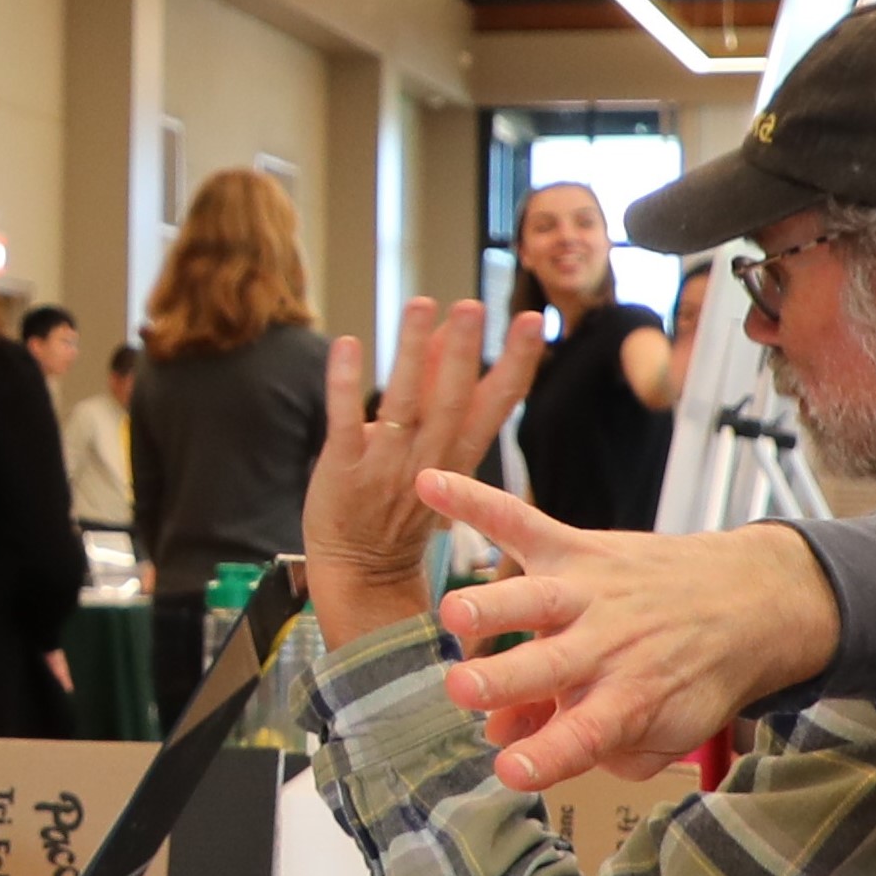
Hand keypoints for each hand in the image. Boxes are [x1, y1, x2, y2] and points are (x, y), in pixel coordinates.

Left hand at [303, 303, 542, 643]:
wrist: (364, 570)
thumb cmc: (401, 503)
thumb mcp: (436, 452)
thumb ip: (435, 390)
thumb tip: (444, 330)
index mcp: (459, 455)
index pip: (495, 404)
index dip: (515, 362)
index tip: (532, 322)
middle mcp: (429, 459)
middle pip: (451, 401)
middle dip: (462, 352)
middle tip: (472, 307)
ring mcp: (386, 465)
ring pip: (403, 403)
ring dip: (411, 353)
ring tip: (419, 305)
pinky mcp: (343, 469)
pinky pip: (345, 422)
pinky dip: (345, 384)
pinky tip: (348, 345)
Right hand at [420, 487, 840, 793]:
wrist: (750, 601)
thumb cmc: (695, 672)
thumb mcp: (665, 732)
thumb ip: (598, 750)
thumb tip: (518, 741)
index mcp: (628, 701)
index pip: (585, 736)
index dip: (547, 755)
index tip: (510, 771)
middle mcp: (606, 647)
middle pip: (549, 667)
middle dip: (505, 679)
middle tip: (465, 689)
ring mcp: (588, 594)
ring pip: (535, 599)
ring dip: (494, 606)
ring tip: (455, 614)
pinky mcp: (577, 549)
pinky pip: (522, 521)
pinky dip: (477, 501)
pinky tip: (432, 486)